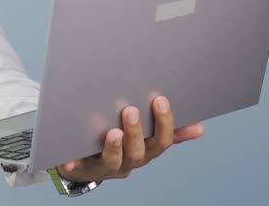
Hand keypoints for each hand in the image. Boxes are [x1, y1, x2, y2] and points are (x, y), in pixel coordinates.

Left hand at [57, 96, 204, 182]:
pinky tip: (69, 158)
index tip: (160, 100)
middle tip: (130, 110)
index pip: (161, 142)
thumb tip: (199, 127)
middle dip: (136, 132)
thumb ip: (170, 131)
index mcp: (145, 151)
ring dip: (114, 147)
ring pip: (114, 161)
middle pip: (138, 152)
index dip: (164, 124)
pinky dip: (73, 163)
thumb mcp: (146, 137)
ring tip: (112, 132)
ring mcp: (105, 166)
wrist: (87, 164)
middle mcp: (129, 161)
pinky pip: (77, 168)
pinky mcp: (81, 168)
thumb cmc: (120, 143)